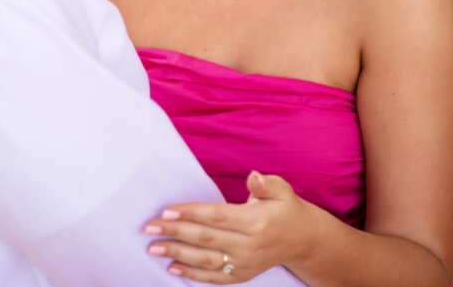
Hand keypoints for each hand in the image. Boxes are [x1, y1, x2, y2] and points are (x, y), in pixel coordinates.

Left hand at [144, 171, 311, 283]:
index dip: (190, 213)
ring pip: (205, 260)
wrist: (302, 240)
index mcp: (256, 222)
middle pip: (206, 239)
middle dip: (175, 232)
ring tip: (153, 247)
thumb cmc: (286, 209)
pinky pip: (213, 277)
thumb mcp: (282, 190)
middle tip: (149, 227)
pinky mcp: (242, 275)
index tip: (166, 211)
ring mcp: (245, 263)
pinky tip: (172, 267)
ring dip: (177, 254)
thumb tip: (253, 176)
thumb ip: (265, 184)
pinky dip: (192, 274)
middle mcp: (250, 245)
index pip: (217, 217)